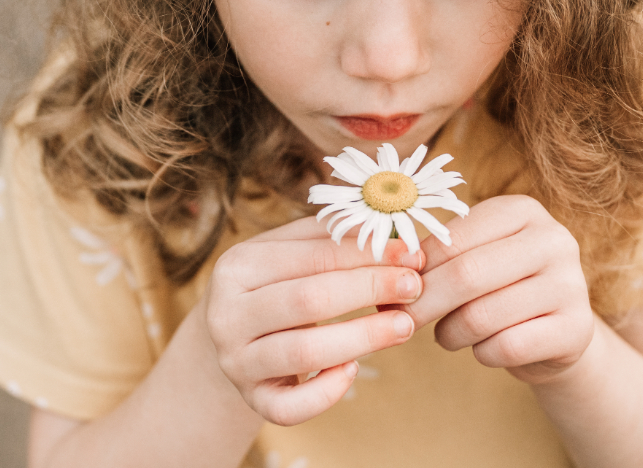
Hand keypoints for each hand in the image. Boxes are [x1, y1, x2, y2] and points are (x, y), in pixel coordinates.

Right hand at [203, 216, 424, 425]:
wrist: (236, 335)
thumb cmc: (277, 283)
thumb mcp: (293, 251)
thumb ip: (336, 238)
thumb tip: (399, 235)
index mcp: (237, 266)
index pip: (312, 256)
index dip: (365, 255)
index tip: (411, 254)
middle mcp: (227, 314)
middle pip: (308, 300)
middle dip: (369, 290)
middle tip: (415, 287)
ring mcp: (236, 361)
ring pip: (304, 353)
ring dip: (362, 338)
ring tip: (404, 326)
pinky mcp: (252, 400)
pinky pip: (289, 407)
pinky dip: (326, 393)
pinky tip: (352, 371)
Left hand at [399, 194, 593, 383]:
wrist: (557, 333)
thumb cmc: (502, 287)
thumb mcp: (477, 256)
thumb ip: (440, 254)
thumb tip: (387, 267)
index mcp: (523, 211)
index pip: (454, 238)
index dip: (416, 267)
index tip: (391, 287)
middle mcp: (554, 240)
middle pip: (466, 275)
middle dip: (423, 303)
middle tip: (401, 320)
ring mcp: (571, 284)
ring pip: (482, 316)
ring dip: (450, 333)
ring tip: (447, 334)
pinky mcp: (577, 328)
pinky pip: (506, 347)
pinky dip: (482, 354)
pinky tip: (483, 348)